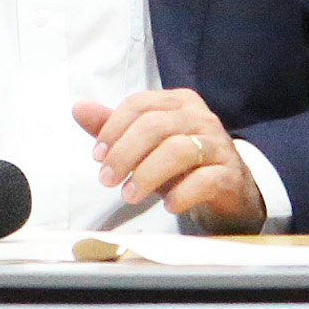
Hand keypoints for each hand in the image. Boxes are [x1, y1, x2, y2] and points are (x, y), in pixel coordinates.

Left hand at [77, 88, 266, 231]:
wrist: (229, 192)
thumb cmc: (182, 166)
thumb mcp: (146, 147)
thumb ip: (114, 128)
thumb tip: (78, 108)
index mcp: (179, 103)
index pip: (139, 104)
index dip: (113, 129)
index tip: (97, 156)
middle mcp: (200, 118)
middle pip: (155, 125)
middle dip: (124, 154)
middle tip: (107, 180)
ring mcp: (218, 146)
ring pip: (178, 150)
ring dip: (147, 174)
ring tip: (129, 195)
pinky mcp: (230, 175)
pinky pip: (205, 180)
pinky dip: (182, 193)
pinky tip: (167, 205)